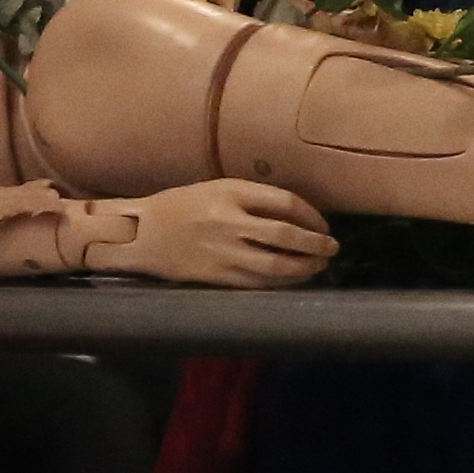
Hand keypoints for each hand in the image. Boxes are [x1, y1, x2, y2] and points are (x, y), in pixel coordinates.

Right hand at [97, 181, 336, 289]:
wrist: (141, 233)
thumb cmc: (183, 206)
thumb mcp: (218, 189)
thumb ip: (254, 199)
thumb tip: (297, 216)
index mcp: (230, 192)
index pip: (285, 202)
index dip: (312, 215)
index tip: (324, 224)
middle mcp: (228, 221)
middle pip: (285, 235)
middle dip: (315, 244)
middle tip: (332, 248)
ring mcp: (222, 252)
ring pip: (276, 265)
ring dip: (304, 267)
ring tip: (318, 265)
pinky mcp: (216, 276)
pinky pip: (258, 283)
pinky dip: (281, 283)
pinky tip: (293, 280)